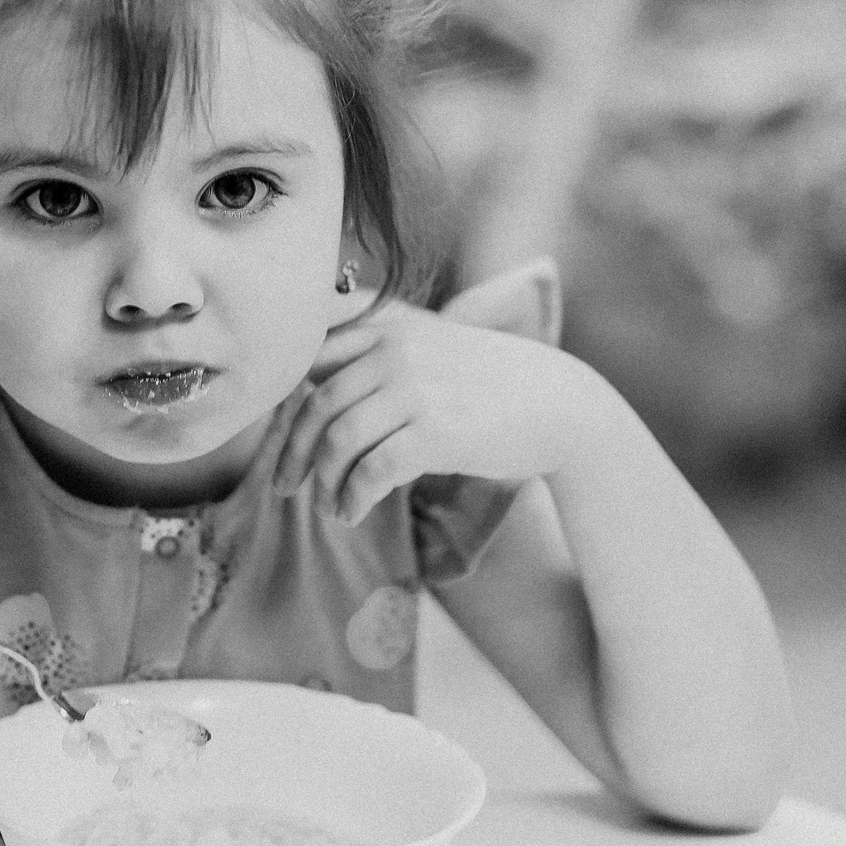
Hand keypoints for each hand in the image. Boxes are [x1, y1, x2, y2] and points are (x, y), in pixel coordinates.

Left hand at [272, 300, 612, 524]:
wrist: (561, 404)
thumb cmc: (494, 385)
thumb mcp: (434, 352)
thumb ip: (382, 362)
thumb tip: (319, 398)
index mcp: (390, 330)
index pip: (312, 362)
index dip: (287, 405)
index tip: (284, 439)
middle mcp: (395, 354)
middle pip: (315, 406)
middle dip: (294, 453)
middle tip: (285, 487)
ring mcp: (414, 391)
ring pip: (338, 441)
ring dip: (324, 483)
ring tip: (329, 508)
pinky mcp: (434, 433)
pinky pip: (371, 471)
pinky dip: (353, 498)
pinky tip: (352, 514)